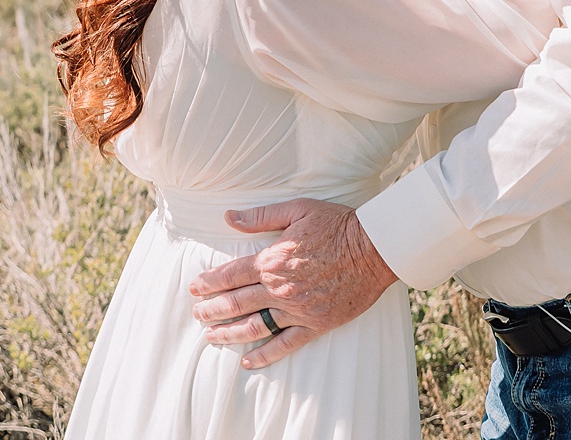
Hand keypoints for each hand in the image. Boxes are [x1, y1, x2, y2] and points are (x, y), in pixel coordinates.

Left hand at [187, 199, 396, 368]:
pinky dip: (265, 355)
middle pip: (236, 303)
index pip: (230, 275)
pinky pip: (285, 344)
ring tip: (211, 338)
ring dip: (229, 333)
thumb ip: (261, 216)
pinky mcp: (316, 324)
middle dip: (211, 309)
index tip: (195, 288)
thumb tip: (229, 217)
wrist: (375, 248)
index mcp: (272, 260)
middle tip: (197, 315)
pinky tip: (249, 361)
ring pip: (254, 326)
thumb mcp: (298, 209)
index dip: (209, 282)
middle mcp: (280, 289)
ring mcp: (297, 310)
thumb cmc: (337, 224)